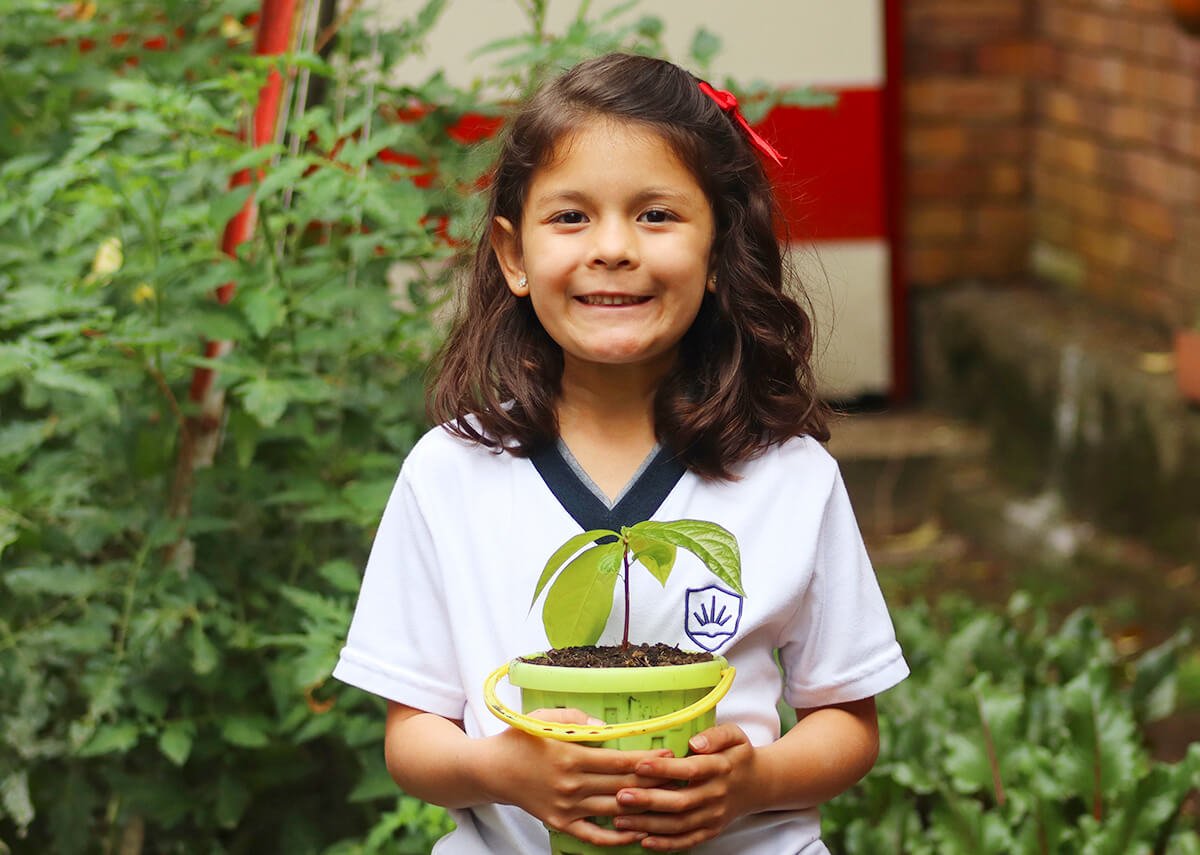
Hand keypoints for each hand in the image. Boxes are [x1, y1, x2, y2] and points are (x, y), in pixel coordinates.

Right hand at [481, 708, 672, 847]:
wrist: (492, 770)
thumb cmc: (521, 739)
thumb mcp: (546, 718)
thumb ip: (579, 720)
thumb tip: (608, 728)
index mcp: (570, 755)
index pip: (618, 760)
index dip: (646, 759)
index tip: (669, 754)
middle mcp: (571, 784)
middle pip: (622, 786)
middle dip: (654, 782)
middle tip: (679, 777)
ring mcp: (567, 807)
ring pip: (614, 810)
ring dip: (643, 808)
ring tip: (668, 803)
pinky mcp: (561, 823)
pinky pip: (593, 836)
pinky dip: (616, 838)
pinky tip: (637, 833)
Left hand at [610, 723, 758, 850]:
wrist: (761, 784)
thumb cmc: (738, 756)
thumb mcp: (734, 735)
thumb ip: (715, 735)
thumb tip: (695, 743)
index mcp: (721, 768)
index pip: (691, 769)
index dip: (664, 769)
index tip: (639, 765)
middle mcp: (717, 794)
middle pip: (680, 801)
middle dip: (648, 800)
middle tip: (621, 796)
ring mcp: (714, 816)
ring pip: (679, 824)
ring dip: (649, 824)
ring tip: (621, 818)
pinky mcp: (711, 830)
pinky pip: (687, 841)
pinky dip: (666, 844)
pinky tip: (644, 840)